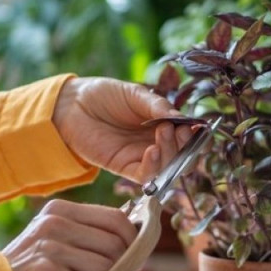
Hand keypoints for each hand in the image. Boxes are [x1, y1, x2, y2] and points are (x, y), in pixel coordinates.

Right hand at [3, 199, 136, 270]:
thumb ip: (90, 240)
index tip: (134, 262)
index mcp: (60, 211)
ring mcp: (50, 246)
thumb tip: (136, 248)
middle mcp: (55, 223)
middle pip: (116, 243)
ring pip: (106, 266)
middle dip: (126, 270)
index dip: (132, 243)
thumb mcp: (58, 245)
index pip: (116, 218)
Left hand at [53, 77, 192, 182]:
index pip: (188, 138)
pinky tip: (152, 150)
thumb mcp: (135, 94)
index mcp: (162, 125)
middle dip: (187, 146)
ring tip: (162, 132)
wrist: (72, 103)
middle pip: (183, 157)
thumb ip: (157, 106)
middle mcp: (155, 144)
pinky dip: (154, 166)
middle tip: (181, 130)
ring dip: (172, 152)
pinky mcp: (124, 167)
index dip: (197, 136)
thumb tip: (181, 118)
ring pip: (168, 168)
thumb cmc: (103, 95)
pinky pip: (146, 176)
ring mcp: (140, 157)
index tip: (197, 126)